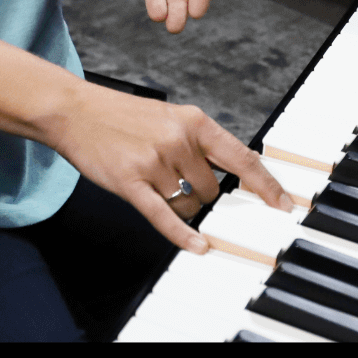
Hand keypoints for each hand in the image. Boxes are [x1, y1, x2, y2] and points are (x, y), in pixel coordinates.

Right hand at [46, 82, 294, 251]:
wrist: (75, 111)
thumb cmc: (121, 117)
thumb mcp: (170, 118)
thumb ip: (200, 144)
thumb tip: (230, 174)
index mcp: (194, 121)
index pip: (242, 159)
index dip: (266, 185)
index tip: (283, 204)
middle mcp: (178, 140)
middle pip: (212, 190)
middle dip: (200, 194)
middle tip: (175, 181)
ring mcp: (154, 162)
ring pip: (188, 204)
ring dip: (178, 205)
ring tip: (153, 183)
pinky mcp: (131, 183)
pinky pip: (165, 217)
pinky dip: (183, 235)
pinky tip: (198, 246)